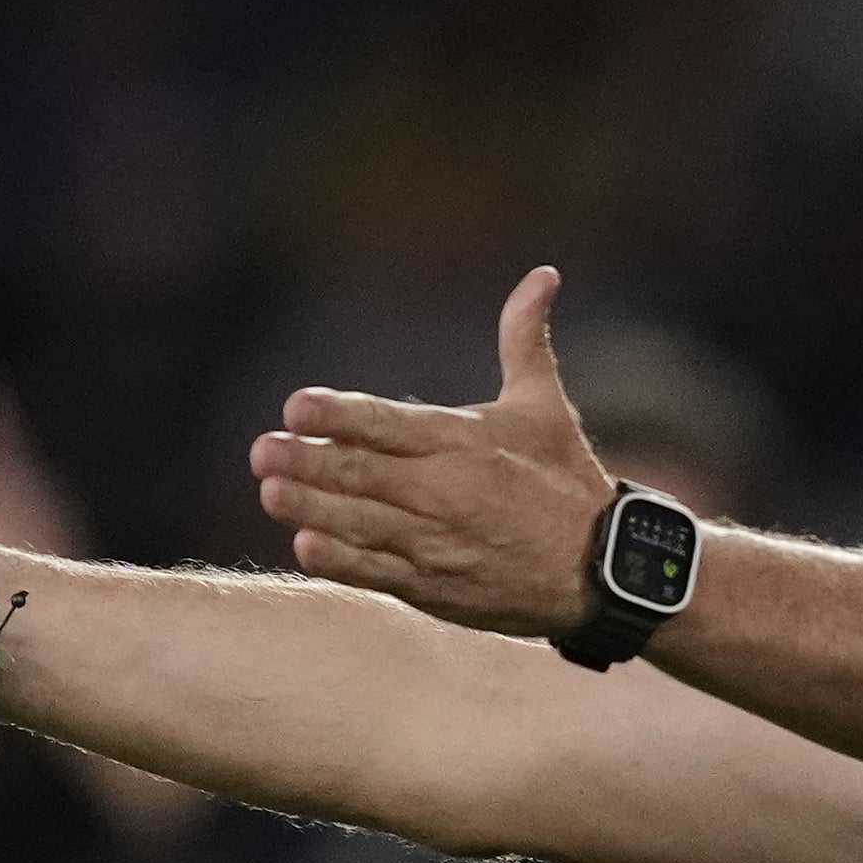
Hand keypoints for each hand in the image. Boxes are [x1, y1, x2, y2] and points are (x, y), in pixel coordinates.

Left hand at [248, 267, 619, 643]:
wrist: (601, 569)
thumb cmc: (566, 481)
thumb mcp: (545, 405)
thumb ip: (524, 339)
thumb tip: (542, 274)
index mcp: (463, 441)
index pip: (386, 423)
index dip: (337, 415)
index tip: (296, 406)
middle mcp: (445, 491)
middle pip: (360, 474)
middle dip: (306, 462)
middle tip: (261, 451)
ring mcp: (437, 543)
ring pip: (359, 523)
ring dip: (309, 508)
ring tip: (270, 492)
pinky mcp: (436, 588)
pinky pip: (378, 574)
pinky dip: (341, 561)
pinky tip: (306, 548)